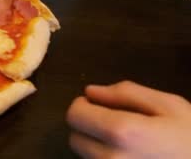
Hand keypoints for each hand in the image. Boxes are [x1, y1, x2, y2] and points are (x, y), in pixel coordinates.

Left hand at [66, 81, 190, 157]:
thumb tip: (90, 92)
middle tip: (113, 123)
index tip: (97, 104)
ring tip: (127, 143)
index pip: (74, 116)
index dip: (82, 106)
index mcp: (122, 132)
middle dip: (87, 127)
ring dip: (95, 146)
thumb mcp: (168, 106)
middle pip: (75, 138)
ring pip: (86, 158)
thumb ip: (125, 94)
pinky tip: (130, 156)